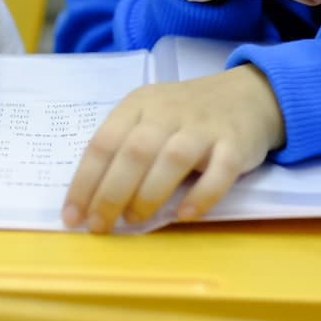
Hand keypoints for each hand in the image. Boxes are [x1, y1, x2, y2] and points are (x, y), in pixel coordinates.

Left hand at [62, 64, 285, 232]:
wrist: (248, 94)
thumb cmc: (186, 115)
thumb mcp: (149, 117)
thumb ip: (124, 148)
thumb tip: (93, 200)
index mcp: (138, 104)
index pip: (103, 143)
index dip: (85, 182)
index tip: (72, 217)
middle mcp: (168, 112)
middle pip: (134, 153)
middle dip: (111, 194)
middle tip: (100, 226)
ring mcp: (203, 127)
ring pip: (172, 159)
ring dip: (149, 194)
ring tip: (135, 220)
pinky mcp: (236, 143)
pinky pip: (220, 171)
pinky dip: (202, 195)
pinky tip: (185, 215)